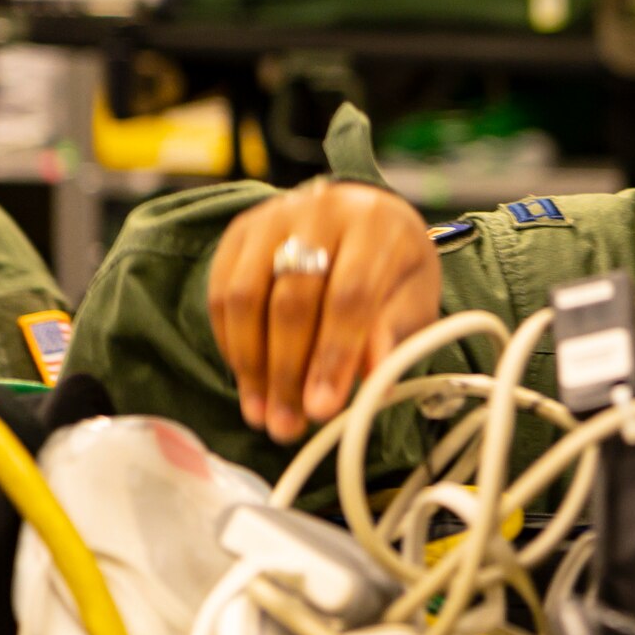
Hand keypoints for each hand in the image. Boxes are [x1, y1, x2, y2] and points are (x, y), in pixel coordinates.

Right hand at [207, 181, 442, 442]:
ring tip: (263, 413)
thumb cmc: (392, 267)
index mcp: (376, 224)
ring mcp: (273, 216)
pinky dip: (231, 344)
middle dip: (287, 373)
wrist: (362, 218)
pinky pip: (221, 294)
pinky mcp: (240, 231)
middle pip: (293, 300)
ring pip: (247, 298)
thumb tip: (371, 381)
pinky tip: (248, 380)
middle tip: (286, 425)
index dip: (333, 357)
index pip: (350, 296)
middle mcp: (321, 210)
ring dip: (251, 366)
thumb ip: (393, 336)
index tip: (321, 409)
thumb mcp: (412, 299)